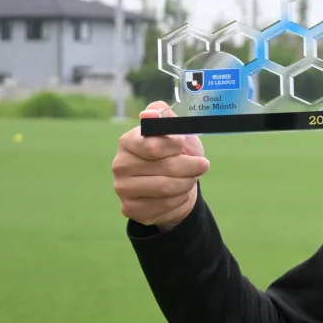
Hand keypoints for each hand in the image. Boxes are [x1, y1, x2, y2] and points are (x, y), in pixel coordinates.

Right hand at [112, 101, 210, 228]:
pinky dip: (180, 199)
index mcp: (129, 141)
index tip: (184, 144)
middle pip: (167, 168)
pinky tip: (179, 193)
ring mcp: (122, 188)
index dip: (176, 145)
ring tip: (190, 178)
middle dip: (191, 167)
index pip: (153, 145)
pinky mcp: (130, 208)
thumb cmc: (176, 153)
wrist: (174, 184)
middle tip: (202, 165)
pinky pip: (164, 206)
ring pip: (167, 188)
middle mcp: (120, 164)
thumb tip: (150, 114)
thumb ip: (165, 117)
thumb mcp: (177, 131)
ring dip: (187, 183)